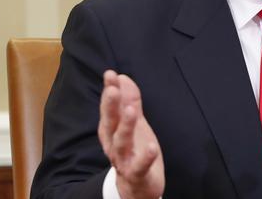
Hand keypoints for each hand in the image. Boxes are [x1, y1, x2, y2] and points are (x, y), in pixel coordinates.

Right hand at [98, 70, 164, 198]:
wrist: (137, 187)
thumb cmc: (134, 150)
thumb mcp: (133, 123)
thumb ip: (129, 101)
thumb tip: (122, 77)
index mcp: (112, 131)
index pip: (109, 109)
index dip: (109, 92)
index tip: (110, 74)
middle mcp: (114, 145)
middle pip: (110, 124)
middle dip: (111, 106)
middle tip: (113, 89)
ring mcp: (124, 160)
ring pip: (122, 143)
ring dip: (126, 126)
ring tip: (132, 110)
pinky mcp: (137, 174)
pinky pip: (140, 166)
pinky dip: (145, 157)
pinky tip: (152, 147)